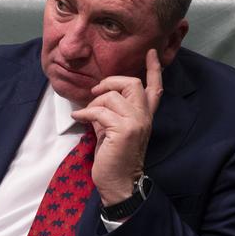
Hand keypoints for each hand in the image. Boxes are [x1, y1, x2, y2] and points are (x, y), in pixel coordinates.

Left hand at [71, 49, 163, 205]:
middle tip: (96, 91)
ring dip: (94, 103)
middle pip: (132, 83)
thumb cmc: (115, 157)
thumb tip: (97, 98)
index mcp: (145, 115)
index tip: (151, 52)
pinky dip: (85, 113)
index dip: (154, 68)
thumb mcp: (114, 129)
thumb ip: (112, 111)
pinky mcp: (124, 130)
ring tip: (87, 114)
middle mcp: (145, 116)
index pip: (155, 87)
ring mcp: (136, 122)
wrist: (119, 183)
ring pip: (112, 96)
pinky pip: (99, 111)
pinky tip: (78, 117)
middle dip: (110, 82)